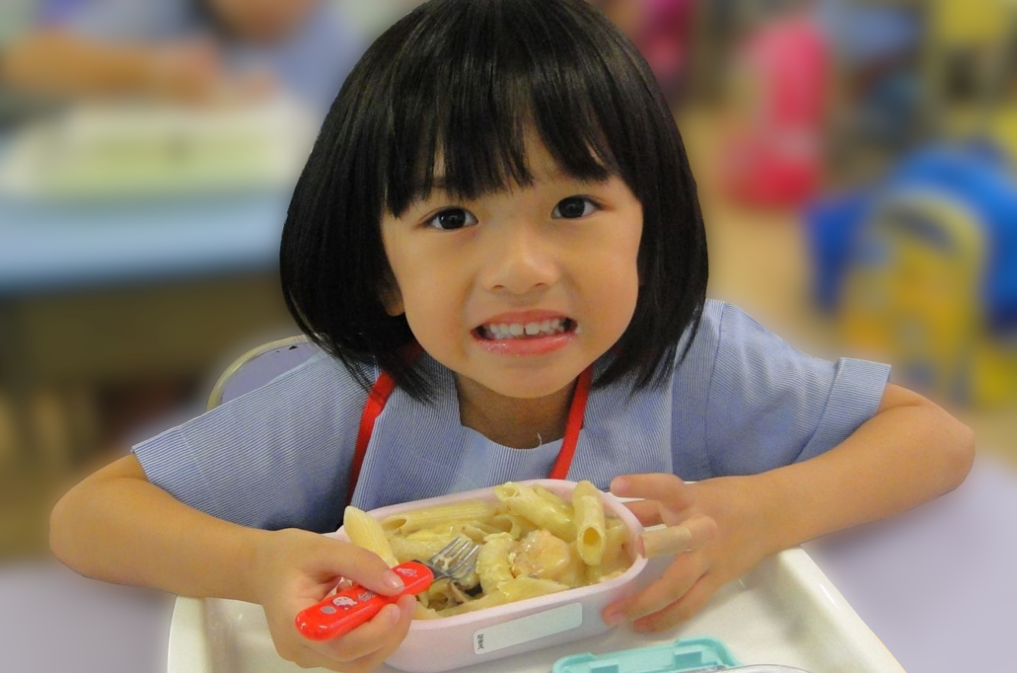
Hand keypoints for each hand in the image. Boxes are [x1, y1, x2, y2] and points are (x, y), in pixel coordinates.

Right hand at [251, 528, 414, 672]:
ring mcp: (311, 656)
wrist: (263, 566)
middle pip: (356, 660)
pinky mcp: (321, 653)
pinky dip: (375, 632)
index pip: (341, 645)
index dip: (376, 631)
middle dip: (390, 632)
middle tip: (408, 598)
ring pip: (359, 660)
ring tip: (398, 599)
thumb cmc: (288, 556)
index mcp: (296, 625)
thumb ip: (361, 564)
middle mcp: (302, 650)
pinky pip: (355, 652)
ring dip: (387, 634)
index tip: (398, 602)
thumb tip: (396, 586)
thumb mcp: (324, 548)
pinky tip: (379, 605)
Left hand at [602, 473, 773, 631]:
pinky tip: (643, 624)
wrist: (771, 514)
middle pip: (672, 553)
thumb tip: (610, 513)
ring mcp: (711, 560)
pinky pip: (691, 604)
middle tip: (607, 591)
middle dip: (640, 574)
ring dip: (646, 607)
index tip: (616, 485)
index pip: (667, 489)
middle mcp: (701, 532)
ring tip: (617, 616)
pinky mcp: (719, 580)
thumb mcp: (687, 493)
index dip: (643, 486)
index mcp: (691, 501)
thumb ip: (650, 503)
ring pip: (680, 590)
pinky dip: (666, 616)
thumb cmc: (722, 499)